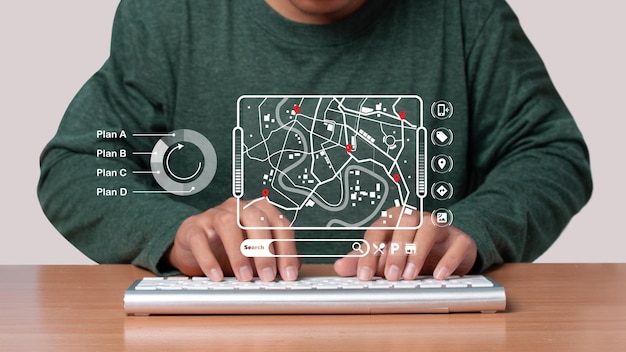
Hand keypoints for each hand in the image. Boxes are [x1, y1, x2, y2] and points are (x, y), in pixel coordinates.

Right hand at [166, 197, 299, 281]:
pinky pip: (200, 239)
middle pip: (256, 219)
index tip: (288, 273)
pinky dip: (209, 259)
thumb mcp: (256, 253)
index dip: (287, 249)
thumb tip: (293, 268)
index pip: (279, 224)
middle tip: (268, 276)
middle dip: (265, 249)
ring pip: (228, 224)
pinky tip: (216, 275)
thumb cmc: (229, 248)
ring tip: (244, 277)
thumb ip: (276, 256)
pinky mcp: (193, 228)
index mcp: (258, 211)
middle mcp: (238, 208)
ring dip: (238, 252)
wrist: (195, 248)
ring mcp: (214, 215)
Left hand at [334, 209, 476, 280]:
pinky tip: (439, 275)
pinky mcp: (459, 239)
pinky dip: (448, 261)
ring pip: (428, 228)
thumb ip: (364, 260)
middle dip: (395, 252)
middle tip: (391, 276)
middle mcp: (415, 219)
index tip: (365, 275)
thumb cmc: (412, 251)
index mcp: (393, 220)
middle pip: (402, 225)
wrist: (448, 250)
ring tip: (411, 276)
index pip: (376, 231)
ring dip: (418, 252)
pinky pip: (455, 245)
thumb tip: (339, 267)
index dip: (369, 253)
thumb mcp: (386, 257)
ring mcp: (439, 227)